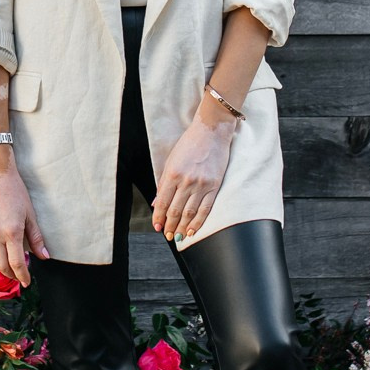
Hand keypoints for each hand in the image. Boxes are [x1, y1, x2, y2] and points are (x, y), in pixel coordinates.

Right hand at [0, 157, 48, 289]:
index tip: (27, 282)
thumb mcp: (30, 214)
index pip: (17, 263)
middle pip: (2, 266)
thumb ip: (36, 238)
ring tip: (9, 266)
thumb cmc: (16, 192)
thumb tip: (44, 256)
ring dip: (0, 267)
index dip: (23, 276)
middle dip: (12, 275)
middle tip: (20, 276)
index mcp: (12, 232)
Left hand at [151, 111, 238, 243]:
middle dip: (169, 226)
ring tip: (177, 237)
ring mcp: (201, 185)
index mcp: (172, 174)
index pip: (162, 202)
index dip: (158, 217)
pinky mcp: (214, 186)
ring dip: (182, 227)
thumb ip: (163, 183)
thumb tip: (156, 203)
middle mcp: (186, 181)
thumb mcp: (171, 161)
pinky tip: (192, 230)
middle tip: (166, 235)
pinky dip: (198, 222)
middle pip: (175, 210)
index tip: (156, 227)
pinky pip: (205, 209)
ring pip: (189, 213)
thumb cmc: (189, 144)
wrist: (211, 132)